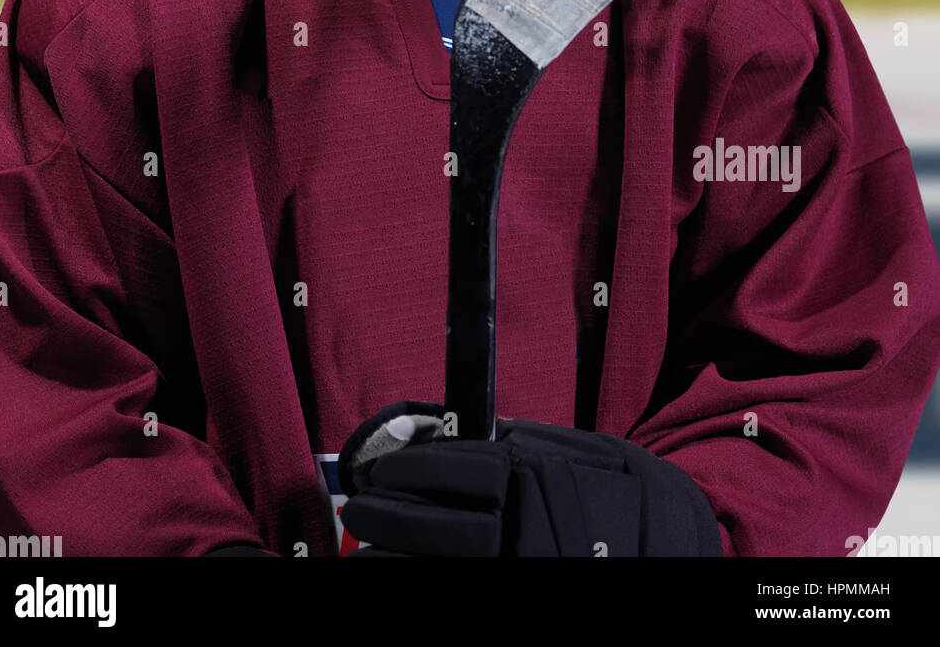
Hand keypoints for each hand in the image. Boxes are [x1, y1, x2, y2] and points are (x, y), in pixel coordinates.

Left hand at [338, 400, 721, 556]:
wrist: (675, 544)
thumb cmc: (620, 491)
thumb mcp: (575, 451)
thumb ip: (515, 442)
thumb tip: (446, 435)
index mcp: (539, 480)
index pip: (457, 469)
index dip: (409, 470)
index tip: (380, 471)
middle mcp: (533, 532)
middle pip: (442, 527)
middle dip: (389, 517)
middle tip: (358, 510)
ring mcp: (530, 569)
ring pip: (443, 570)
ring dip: (392, 561)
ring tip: (366, 552)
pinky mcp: (528, 597)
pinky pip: (461, 592)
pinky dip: (421, 586)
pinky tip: (395, 575)